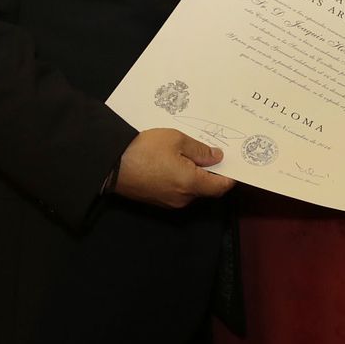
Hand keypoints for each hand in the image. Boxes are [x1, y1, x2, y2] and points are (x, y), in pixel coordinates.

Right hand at [114, 128, 234, 208]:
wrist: (110, 164)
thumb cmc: (145, 149)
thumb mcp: (177, 140)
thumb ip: (201, 151)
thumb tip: (218, 158)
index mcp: (191, 184)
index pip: (221, 187)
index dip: (230, 176)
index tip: (233, 163)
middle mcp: (183, 198)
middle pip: (206, 188)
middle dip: (211, 172)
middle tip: (210, 152)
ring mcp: (169, 203)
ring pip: (191, 190)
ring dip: (195, 175)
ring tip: (188, 154)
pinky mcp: (157, 201)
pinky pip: (177, 191)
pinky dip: (181, 179)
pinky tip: (173, 163)